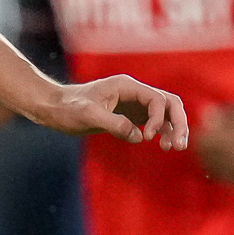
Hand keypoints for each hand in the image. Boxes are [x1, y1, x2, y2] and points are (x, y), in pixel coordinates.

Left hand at [30, 75, 189, 150]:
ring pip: (165, 112)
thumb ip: (113, 123)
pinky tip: (163, 145)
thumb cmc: (68, 108)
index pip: (157, 99)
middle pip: (169, 103)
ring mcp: (133, 103)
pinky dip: (163, 131)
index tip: (148, 137)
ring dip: (173, 128)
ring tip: (173, 148)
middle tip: (179, 146)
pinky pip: (154, 121)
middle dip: (178, 122)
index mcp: (126, 86)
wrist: (54, 108)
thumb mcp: (87, 115)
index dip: (159, 119)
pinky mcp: (129, 114)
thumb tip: (138, 136)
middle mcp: (134, 92)